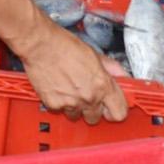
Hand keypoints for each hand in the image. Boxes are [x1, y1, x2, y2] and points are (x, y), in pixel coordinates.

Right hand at [14, 23, 128, 124]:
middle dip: (92, 109)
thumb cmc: (65, 46)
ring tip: (68, 89)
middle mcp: (89, 98)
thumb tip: (123, 76)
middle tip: (85, 95)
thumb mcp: (94, 54)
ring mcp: (71, 103)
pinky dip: (58, 102)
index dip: (115, 110)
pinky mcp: (53, 105)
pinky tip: (57, 87)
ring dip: (74, 106)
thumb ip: (111, 68)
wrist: (40, 44)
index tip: (110, 106)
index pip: (119, 113)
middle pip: (96, 118)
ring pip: (76, 116)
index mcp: (102, 85)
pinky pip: (60, 110)